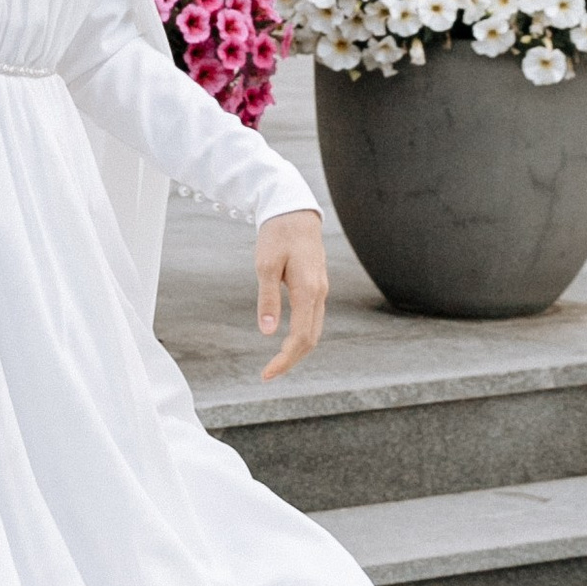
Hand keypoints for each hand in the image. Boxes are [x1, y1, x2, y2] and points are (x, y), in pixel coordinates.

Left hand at [256, 208, 328, 381]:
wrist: (294, 211)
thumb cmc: (277, 235)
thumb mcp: (266, 265)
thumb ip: (268, 299)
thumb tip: (267, 332)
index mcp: (309, 290)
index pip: (301, 337)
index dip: (285, 360)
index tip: (266, 374)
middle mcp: (320, 293)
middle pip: (311, 339)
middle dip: (291, 360)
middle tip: (267, 374)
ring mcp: (321, 290)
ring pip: (314, 330)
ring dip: (297, 350)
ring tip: (275, 362)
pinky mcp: (316, 286)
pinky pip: (313, 319)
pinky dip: (301, 335)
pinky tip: (286, 340)